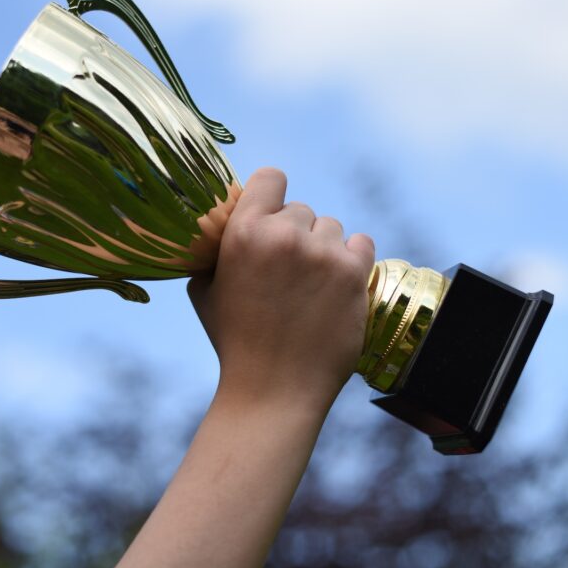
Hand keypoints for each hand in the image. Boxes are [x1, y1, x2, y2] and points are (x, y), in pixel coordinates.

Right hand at [188, 167, 375, 413]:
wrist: (273, 390)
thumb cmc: (235, 341)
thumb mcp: (205, 290)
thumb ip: (215, 249)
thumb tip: (223, 222)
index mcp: (243, 232)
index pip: (271, 177)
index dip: (272, 194)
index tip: (273, 215)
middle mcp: (285, 235)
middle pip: (301, 209)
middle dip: (295, 234)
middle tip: (288, 271)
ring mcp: (323, 253)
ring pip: (331, 227)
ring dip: (324, 249)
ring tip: (310, 285)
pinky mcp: (354, 274)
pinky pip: (362, 242)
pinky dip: (352, 258)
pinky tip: (337, 282)